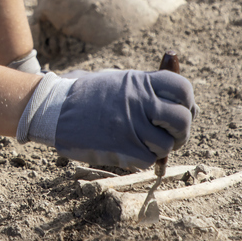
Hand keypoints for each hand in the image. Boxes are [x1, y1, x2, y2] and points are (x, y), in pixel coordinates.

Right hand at [16, 69, 196, 170]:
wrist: (54, 109)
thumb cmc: (86, 95)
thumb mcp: (117, 81)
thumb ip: (147, 89)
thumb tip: (183, 105)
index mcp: (140, 82)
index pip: (183, 89)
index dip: (187, 103)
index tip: (182, 111)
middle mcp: (140, 102)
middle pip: (182, 120)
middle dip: (182, 131)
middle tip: (172, 136)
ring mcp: (132, 126)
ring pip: (167, 145)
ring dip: (159, 148)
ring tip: (144, 143)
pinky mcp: (123, 149)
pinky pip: (148, 160)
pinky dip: (142, 159)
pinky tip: (128, 150)